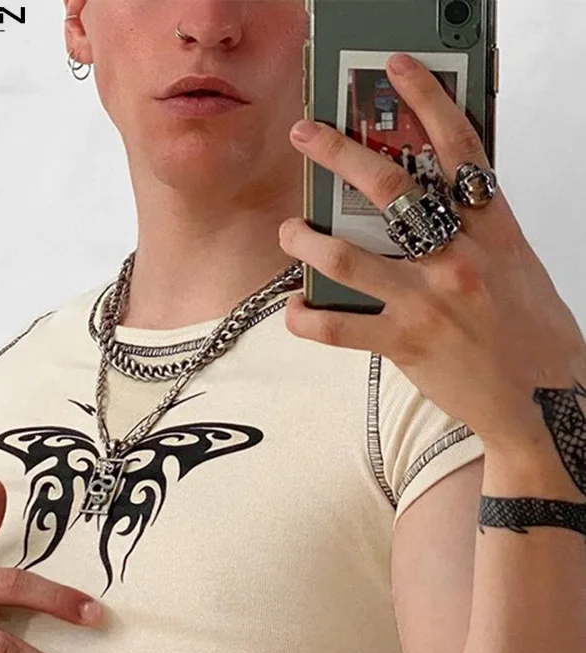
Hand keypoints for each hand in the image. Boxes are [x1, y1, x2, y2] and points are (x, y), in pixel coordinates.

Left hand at [279, 52, 585, 455]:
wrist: (544, 399)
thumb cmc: (531, 331)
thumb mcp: (515, 263)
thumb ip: (476, 230)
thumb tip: (435, 199)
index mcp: (491, 229)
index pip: (458, 148)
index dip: (426, 99)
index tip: (396, 68)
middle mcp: (457, 257)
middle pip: (388, 190)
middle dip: (338, 154)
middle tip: (306, 136)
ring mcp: (428, 301)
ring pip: (348, 258)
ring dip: (307, 240)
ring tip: (291, 231)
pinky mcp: (406, 343)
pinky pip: (340, 328)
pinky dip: (308, 318)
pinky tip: (294, 309)